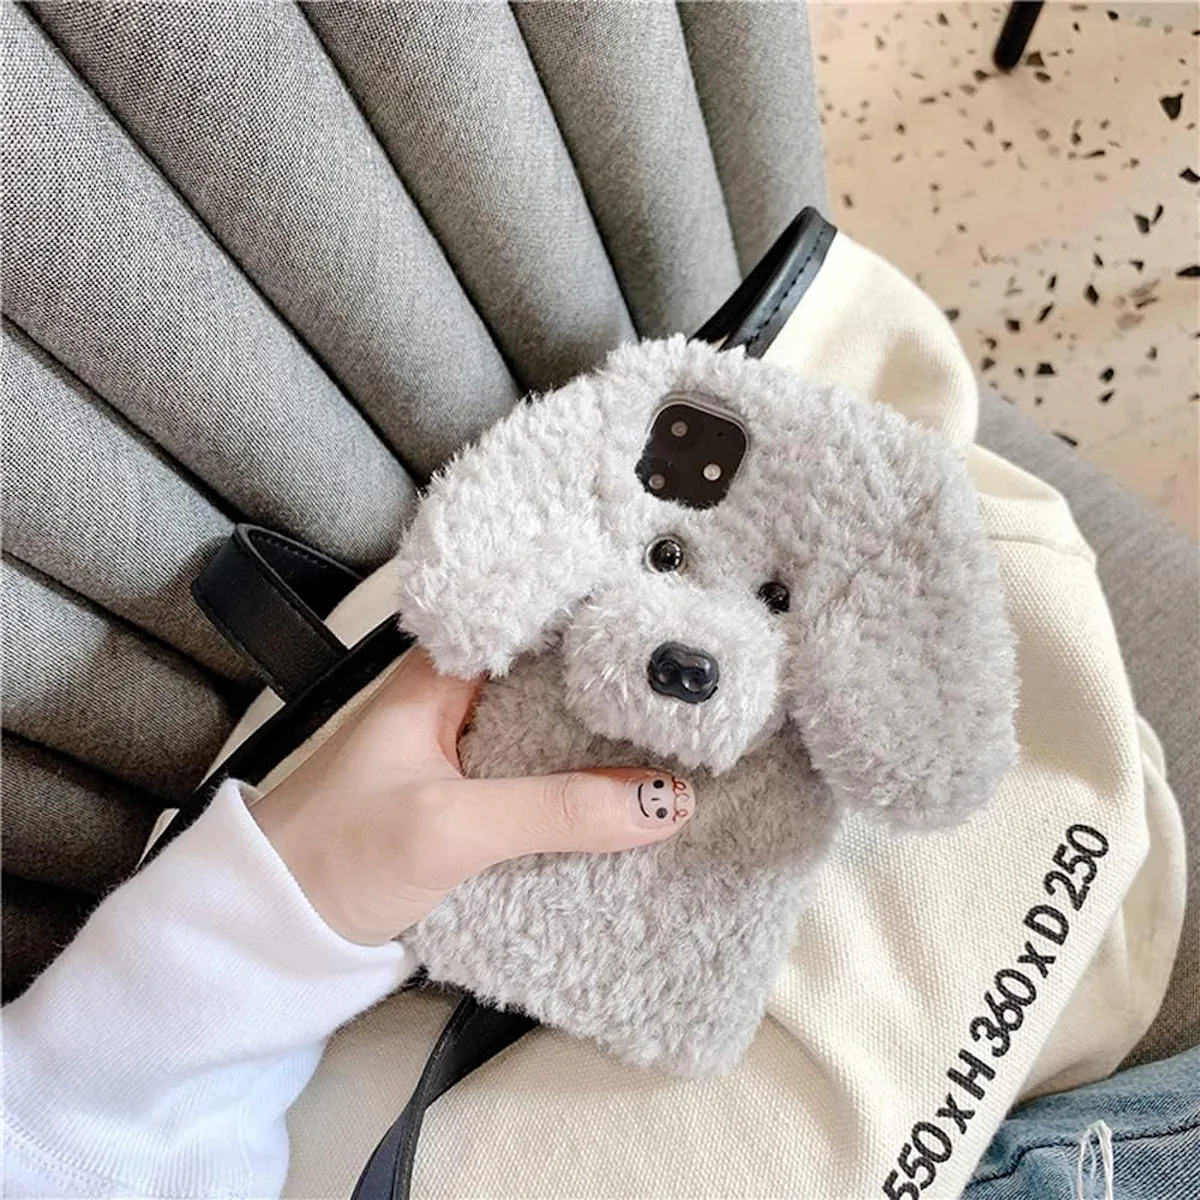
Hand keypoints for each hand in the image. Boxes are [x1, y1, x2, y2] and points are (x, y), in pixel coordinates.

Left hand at [251, 647, 694, 944]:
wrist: (269, 930)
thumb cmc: (337, 853)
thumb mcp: (447, 826)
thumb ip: (554, 810)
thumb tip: (668, 800)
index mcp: (444, 672)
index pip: (535, 621)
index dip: (602, 616)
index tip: (674, 620)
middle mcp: (463, 701)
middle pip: (556, 679)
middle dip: (621, 684)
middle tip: (706, 684)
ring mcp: (471, 755)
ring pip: (556, 733)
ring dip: (610, 741)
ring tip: (695, 731)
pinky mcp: (476, 805)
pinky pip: (547, 784)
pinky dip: (588, 789)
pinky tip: (640, 793)